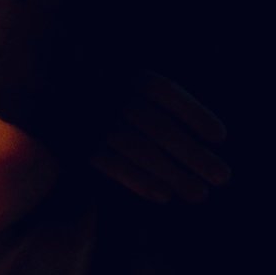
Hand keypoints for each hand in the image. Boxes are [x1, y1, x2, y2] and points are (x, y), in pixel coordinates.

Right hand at [89, 73, 228, 204]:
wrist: (53, 113)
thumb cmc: (108, 110)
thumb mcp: (130, 93)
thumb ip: (162, 106)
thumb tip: (209, 137)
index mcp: (125, 78)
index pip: (164, 92)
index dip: (195, 114)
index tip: (221, 138)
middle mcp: (108, 97)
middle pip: (158, 127)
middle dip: (193, 154)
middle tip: (222, 177)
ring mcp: (91, 122)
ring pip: (139, 149)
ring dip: (173, 174)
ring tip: (199, 194)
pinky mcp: (76, 146)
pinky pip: (112, 165)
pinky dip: (140, 181)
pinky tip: (164, 196)